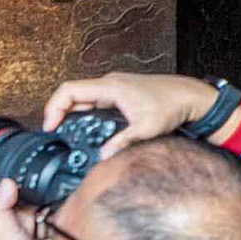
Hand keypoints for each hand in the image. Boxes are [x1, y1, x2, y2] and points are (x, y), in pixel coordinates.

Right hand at [44, 72, 221, 155]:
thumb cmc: (172, 105)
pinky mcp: (119, 93)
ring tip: (63, 133)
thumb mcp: (148, 127)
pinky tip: (84, 128)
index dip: (54, 108)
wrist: (190, 96)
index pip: (69, 90)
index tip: (50, 127)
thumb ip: (124, 141)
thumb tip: (104, 155)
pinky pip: (94, 100)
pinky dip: (84, 112)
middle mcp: (109, 83)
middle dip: (58, 113)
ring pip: (83, 98)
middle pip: (73, 94)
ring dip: (71, 113)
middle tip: (53, 134)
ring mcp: (114, 87)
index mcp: (111, 87)